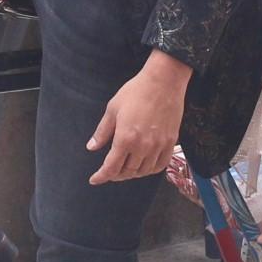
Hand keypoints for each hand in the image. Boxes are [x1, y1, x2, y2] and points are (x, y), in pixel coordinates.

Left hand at [87, 52, 191, 184]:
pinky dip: (150, 170)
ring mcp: (158, 145)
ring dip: (132, 173)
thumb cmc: (136, 91)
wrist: (164, 81)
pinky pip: (160, 165)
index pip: (111, 168)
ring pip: (143, 171)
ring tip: (125, 168)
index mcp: (125, 138)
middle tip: (109, 171)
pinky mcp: (170, 142)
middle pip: (127, 172)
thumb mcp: (112, 109)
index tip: (95, 179)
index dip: (101, 176)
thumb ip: (102, 132)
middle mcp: (142, 146)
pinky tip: (144, 165)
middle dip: (115, 175)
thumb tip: (92, 147)